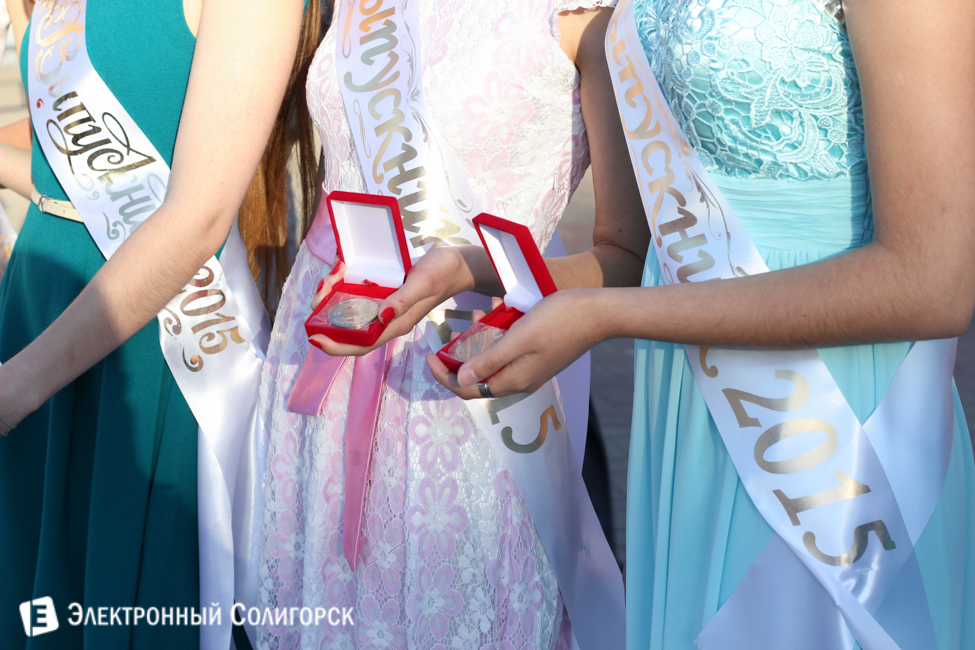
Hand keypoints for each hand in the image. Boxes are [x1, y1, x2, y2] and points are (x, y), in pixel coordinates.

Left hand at [308, 245, 481, 356]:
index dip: (336, 345)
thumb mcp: (422, 283)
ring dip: (334, 295)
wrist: (455, 263)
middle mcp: (387, 319)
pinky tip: (342, 268)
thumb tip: (380, 317)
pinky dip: (345, 283)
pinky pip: (358, 293)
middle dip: (328, 315)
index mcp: (396, 324)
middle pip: (350, 330)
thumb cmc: (442, 273)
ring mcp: (384, 306)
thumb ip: (402, 301)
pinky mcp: (384, 293)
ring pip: (351, 310)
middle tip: (320, 292)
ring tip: (332, 275)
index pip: (361, 345)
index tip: (314, 337)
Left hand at [425, 289, 607, 398]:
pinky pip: (508, 350)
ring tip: (481, 312)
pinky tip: (500, 310)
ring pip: (493, 360)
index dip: (445, 376)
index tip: (430, 356)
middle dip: (462, 354)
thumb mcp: (518, 337)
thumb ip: (489, 359)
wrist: (598, 313)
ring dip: (481, 339)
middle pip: (478, 377)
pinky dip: (498, 333)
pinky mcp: (538, 355)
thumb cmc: (560, 320)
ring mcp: (531, 368)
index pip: (468, 390)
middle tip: (456, 330)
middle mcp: (521, 379)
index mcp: (514, 379)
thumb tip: (462, 380)